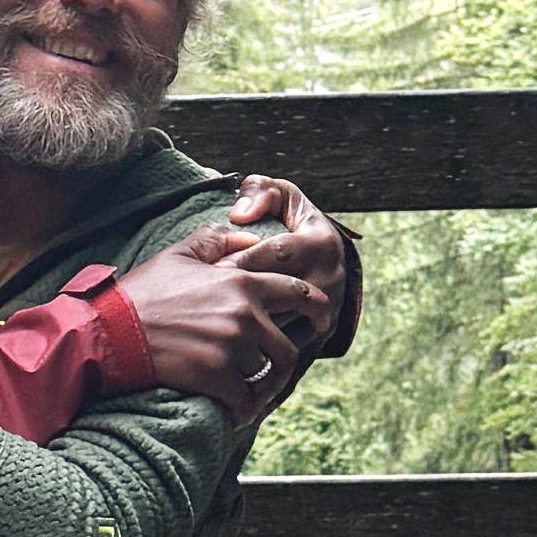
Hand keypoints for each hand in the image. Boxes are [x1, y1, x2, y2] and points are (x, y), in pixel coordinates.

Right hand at [129, 242, 326, 419]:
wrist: (109, 333)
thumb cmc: (141, 294)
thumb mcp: (179, 255)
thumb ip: (218, 240)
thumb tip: (249, 238)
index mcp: (242, 282)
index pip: (300, 294)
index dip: (317, 309)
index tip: (321, 321)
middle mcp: (245, 314)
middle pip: (289, 347)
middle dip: (284, 362)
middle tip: (276, 373)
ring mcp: (233, 347)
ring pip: (268, 375)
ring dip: (262, 388)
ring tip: (253, 394)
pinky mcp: (217, 377)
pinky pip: (246, 401)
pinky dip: (243, 410)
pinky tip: (235, 412)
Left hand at [207, 172, 358, 352]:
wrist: (321, 260)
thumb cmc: (291, 222)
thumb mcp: (281, 196)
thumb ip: (260, 191)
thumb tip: (240, 214)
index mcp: (322, 243)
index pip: (278, 253)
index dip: (242, 260)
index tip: (213, 268)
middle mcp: (330, 279)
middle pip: (279, 292)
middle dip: (239, 296)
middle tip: (206, 300)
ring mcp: (327, 311)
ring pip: (281, 324)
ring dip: (245, 324)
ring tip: (212, 320)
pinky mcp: (317, 337)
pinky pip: (282, 345)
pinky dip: (255, 344)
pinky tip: (228, 337)